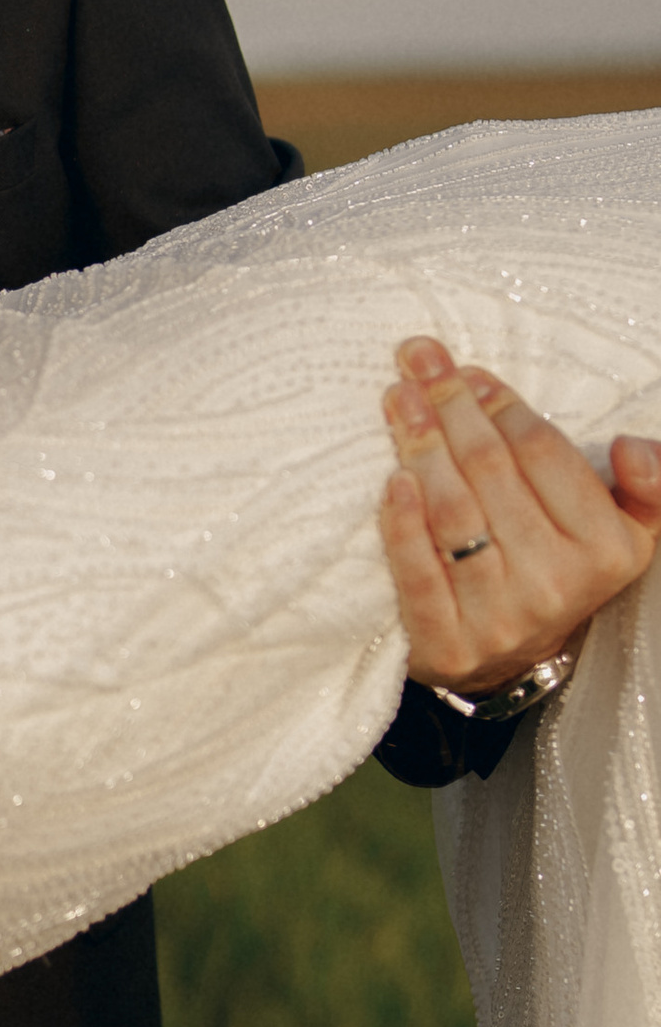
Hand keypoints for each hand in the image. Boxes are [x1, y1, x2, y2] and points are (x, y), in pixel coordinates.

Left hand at [379, 338, 660, 694]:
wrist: (512, 663)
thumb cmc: (560, 568)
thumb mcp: (625, 528)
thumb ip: (649, 485)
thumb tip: (630, 448)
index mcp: (608, 549)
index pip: (545, 454)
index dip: (502, 405)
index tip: (468, 373)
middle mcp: (557, 584)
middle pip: (492, 473)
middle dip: (451, 408)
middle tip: (416, 363)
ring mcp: (500, 619)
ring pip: (454, 515)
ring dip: (420, 447)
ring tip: (399, 401)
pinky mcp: (446, 645)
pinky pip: (417, 574)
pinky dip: (401, 523)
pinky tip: (391, 479)